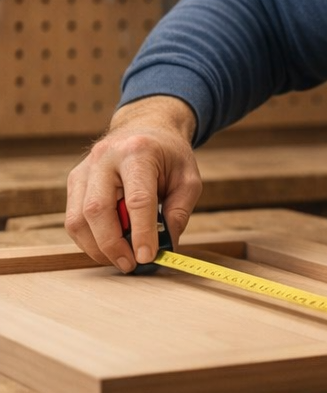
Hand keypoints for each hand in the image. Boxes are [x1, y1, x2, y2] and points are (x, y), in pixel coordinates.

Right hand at [65, 96, 200, 271]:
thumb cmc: (169, 155)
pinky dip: (89, 239)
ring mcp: (85, 168)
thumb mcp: (188, 178)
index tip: (147, 257)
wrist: (147, 128)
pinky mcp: (75, 180)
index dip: (141, 233)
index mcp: (138, 151)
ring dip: (97, 247)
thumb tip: (165, 247)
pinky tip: (108, 246)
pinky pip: (73, 218)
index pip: (137, 200)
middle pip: (98, 210)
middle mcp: (105, 158)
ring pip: (78, 218)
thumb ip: (179, 211)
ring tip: (121, 259)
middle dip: (113, 244)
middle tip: (131, 264)